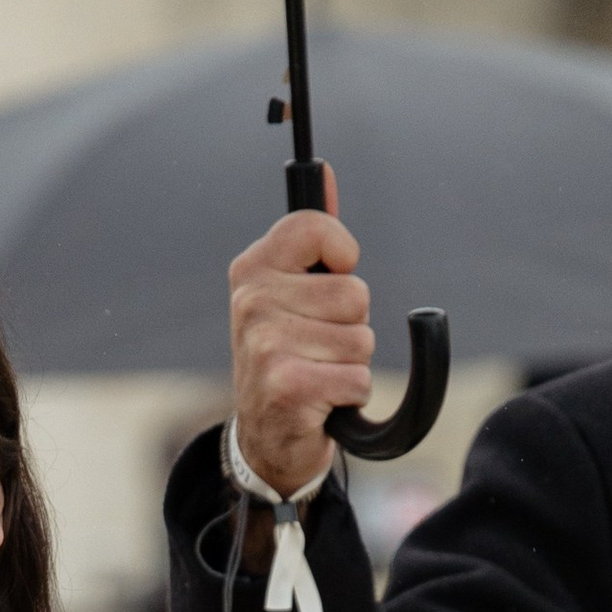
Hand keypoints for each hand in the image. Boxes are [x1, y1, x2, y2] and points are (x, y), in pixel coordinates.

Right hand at [228, 172, 375, 494]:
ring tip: (318, 373)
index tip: (331, 278)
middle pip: (354, 293)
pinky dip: (351, 396)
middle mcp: (251, 303)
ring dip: (351, 363)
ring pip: (361, 339)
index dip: (342, 257)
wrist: (266, 439)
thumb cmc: (289, 357)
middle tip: (317, 346)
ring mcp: (265, 345)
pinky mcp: (286, 386)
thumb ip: (312, 237)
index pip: (317, 228)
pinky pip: (358, 378)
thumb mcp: (293, 292)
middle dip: (351, 325)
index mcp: (252, 269)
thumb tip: (326, 172)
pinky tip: (320, 401)